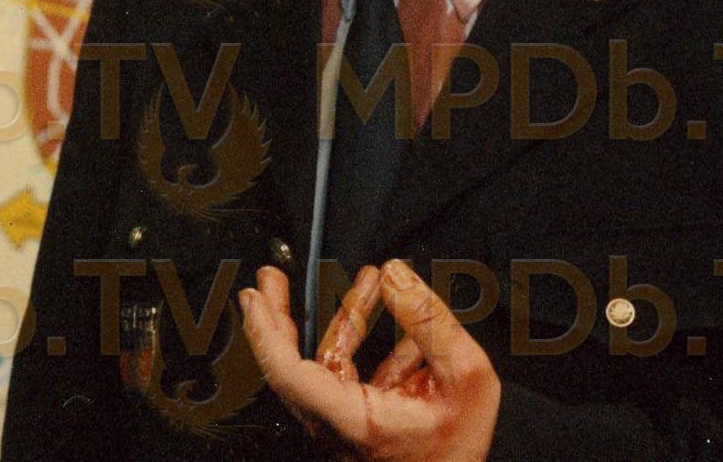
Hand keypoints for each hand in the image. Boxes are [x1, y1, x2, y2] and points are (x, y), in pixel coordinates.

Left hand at [238, 259, 499, 461]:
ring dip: (346, 317)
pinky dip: (371, 342)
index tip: (255, 297)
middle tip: (272, 279)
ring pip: (328, 364)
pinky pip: (355, 376)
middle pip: (292, 365)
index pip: (288, 372)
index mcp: (351, 420)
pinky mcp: (364, 424)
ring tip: (369, 279)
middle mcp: (339, 425)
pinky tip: (394, 315)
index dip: (266, 331)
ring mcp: (348, 426)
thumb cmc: (461, 454)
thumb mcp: (467, 379)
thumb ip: (429, 323)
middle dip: (280, 315)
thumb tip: (396, 277)